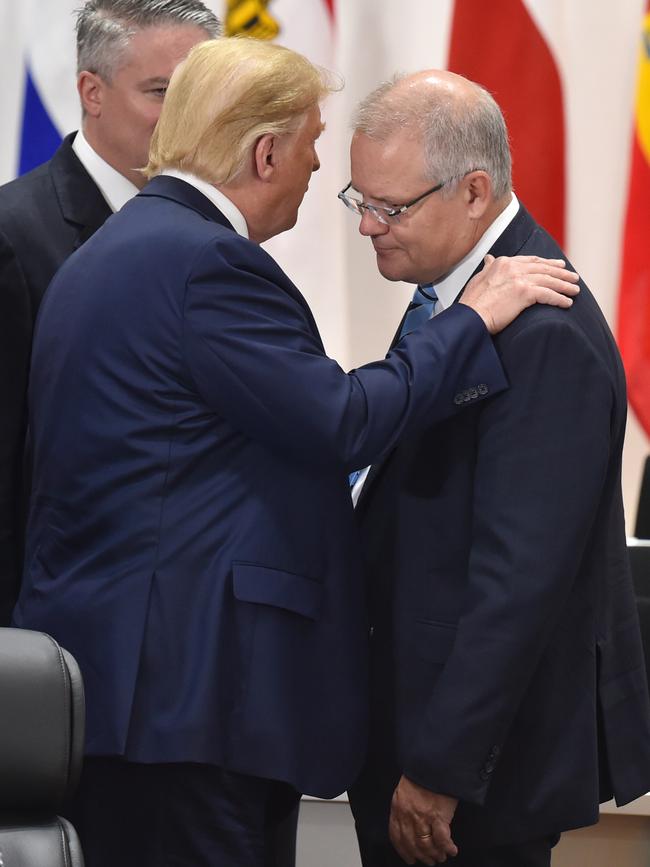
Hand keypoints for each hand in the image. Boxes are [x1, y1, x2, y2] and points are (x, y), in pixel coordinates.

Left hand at [389, 775, 458, 864]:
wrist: (433, 763)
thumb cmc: (421, 774)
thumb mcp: (405, 789)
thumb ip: (404, 807)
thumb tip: (409, 824)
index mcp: (398, 807)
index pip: (396, 835)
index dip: (403, 850)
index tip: (409, 858)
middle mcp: (408, 815)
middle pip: (412, 844)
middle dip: (421, 855)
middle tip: (429, 860)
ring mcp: (423, 816)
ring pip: (426, 844)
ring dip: (434, 854)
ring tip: (441, 856)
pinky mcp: (438, 816)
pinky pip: (442, 838)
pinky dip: (447, 847)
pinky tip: (452, 850)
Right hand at [460, 254, 579, 334]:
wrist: (470, 317)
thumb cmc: (472, 304)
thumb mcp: (478, 279)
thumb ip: (488, 268)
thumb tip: (489, 259)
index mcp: (503, 263)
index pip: (531, 260)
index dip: (547, 263)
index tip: (558, 265)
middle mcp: (513, 267)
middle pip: (544, 268)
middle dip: (561, 273)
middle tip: (573, 277)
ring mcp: (519, 279)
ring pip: (549, 280)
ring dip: (564, 286)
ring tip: (575, 290)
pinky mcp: (524, 293)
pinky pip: (548, 294)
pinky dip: (559, 299)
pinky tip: (567, 303)